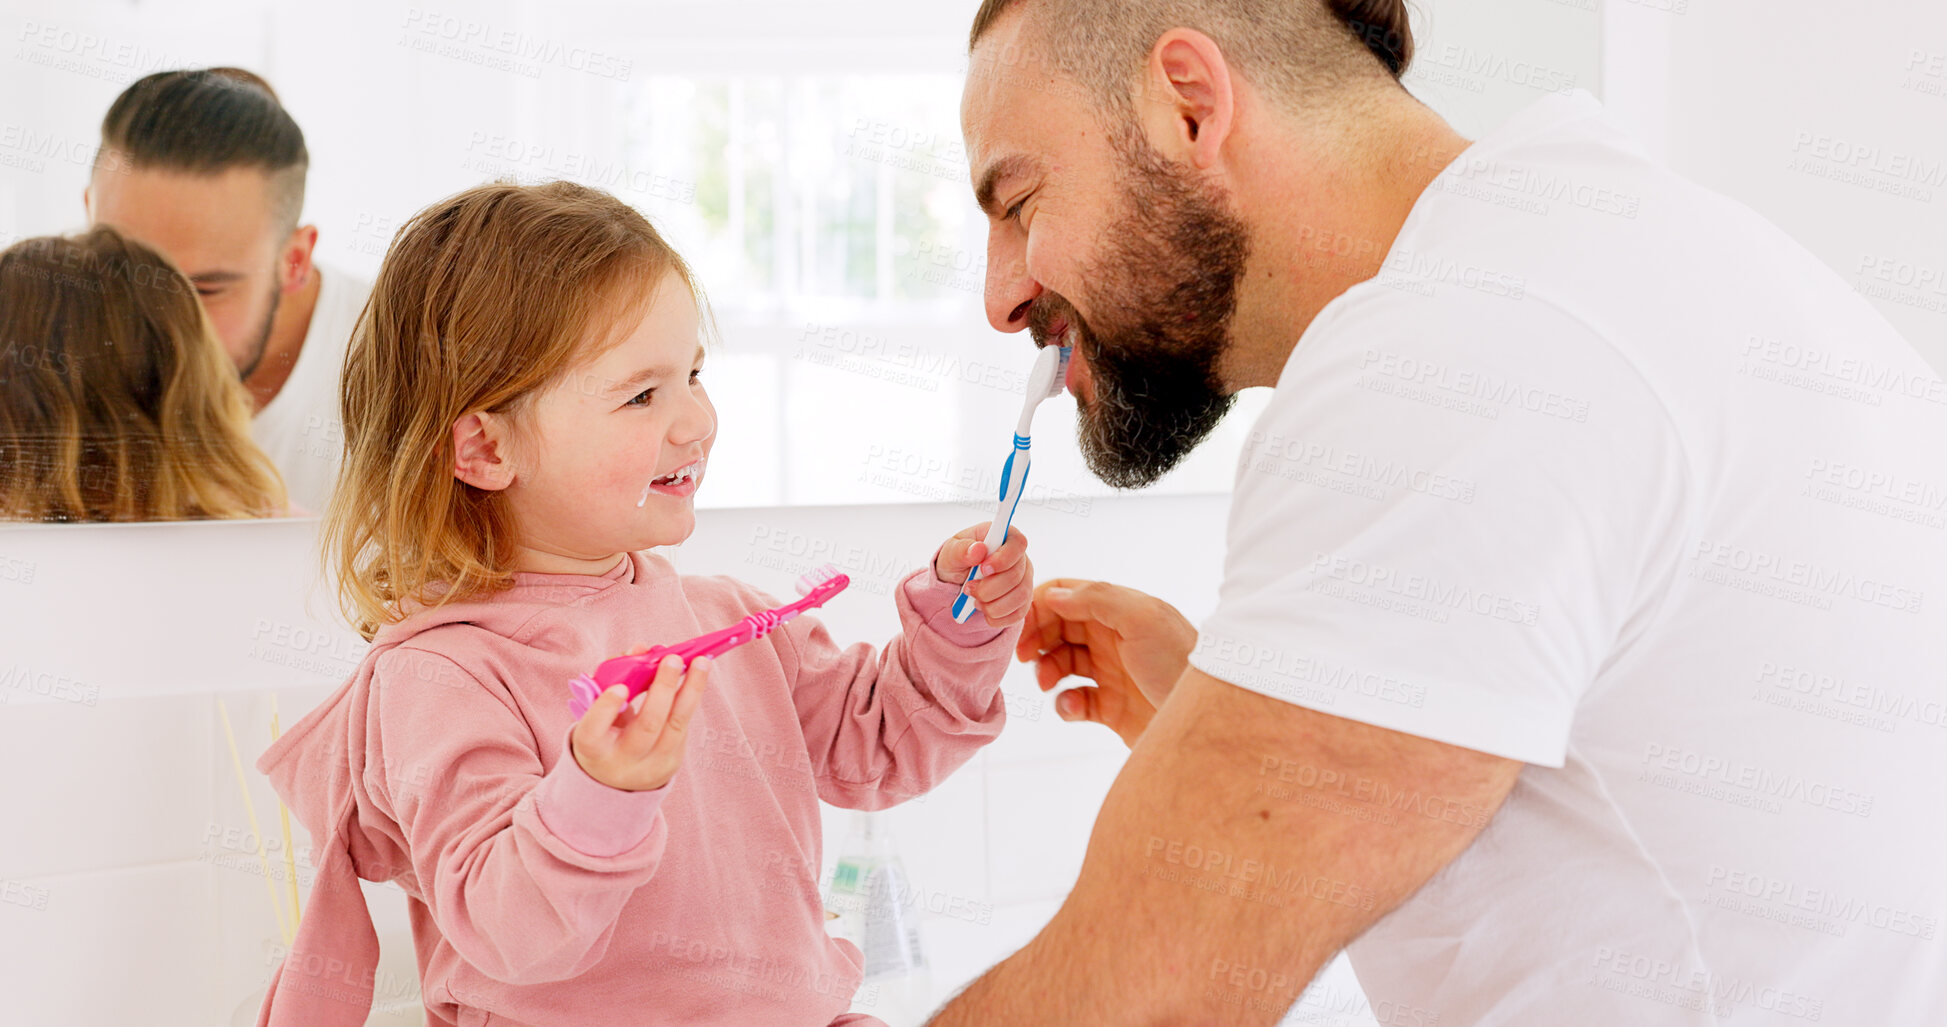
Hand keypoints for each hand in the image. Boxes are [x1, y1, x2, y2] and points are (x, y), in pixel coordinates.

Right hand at [570, 653, 710, 790]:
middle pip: (646, 726)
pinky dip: (690, 698)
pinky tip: (697, 677)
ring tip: (701, 662)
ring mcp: (650, 765)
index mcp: (591, 748)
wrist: (615, 778)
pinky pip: (683, 725)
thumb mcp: (595, 713)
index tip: (620, 688)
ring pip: (675, 726)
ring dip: (691, 690)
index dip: (606, 709)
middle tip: (672, 660)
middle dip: (662, 689)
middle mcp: (620, 761)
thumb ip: (611, 679)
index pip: (593, 731)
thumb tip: (641, 649)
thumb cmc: (603, 733)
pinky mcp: (672, 762)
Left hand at [933, 523, 1033, 625]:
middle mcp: (1020, 558)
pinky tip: (984, 610)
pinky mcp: (1023, 601)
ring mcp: (1025, 580)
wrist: (956, 582)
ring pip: (1019, 596)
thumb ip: (961, 549)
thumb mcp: (951, 552)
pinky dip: (997, 617)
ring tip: (975, 600)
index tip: (983, 569)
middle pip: (1017, 575)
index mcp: (1005, 537)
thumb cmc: (958, 561)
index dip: (1003, 559)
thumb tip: (978, 549)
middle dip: (989, 588)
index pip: (1018, 544)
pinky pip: (1017, 614)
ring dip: (992, 604)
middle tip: (968, 588)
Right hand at [1016, 579, 1196, 746]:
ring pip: (1061, 664)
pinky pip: (1074, 701)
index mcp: (1119, 611)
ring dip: (1047, 671)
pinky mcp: (1110, 708)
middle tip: (1025, 657)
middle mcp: (1113, 638)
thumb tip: (1053, 594)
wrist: (1207, 722)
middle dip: (1037, 640)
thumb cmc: (1181, 663)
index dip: (1039, 607)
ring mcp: (1111, 673)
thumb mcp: (1143, 619)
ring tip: (1049, 683)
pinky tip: (1073, 707)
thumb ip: (1098, 599)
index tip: (1020, 627)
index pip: (1067, 596)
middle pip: (1058, 629)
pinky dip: (1065, 704)